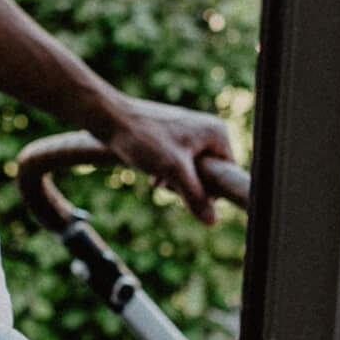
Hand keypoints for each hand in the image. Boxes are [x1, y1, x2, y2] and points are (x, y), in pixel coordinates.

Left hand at [97, 96, 235, 223]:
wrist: (110, 118)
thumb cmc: (144, 139)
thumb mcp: (173, 172)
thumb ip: (195, 196)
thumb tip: (213, 221)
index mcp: (216, 132)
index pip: (228, 172)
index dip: (212, 190)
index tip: (191, 198)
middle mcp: (207, 128)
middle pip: (210, 171)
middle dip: (190, 185)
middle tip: (170, 187)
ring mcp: (188, 130)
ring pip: (192, 168)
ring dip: (177, 180)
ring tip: (159, 180)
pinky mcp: (171, 134)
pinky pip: (179, 161)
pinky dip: (168, 171)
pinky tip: (154, 177)